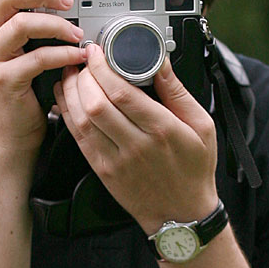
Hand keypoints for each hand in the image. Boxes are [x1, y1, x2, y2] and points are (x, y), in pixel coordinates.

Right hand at [0, 0, 89, 152]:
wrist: (14, 133)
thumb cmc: (29, 88)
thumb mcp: (40, 44)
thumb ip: (55, 11)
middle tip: (70, 1)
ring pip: (20, 23)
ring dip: (56, 24)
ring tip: (78, 34)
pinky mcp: (4, 80)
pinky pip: (36, 58)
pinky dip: (62, 54)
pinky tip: (78, 57)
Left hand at [53, 43, 218, 232]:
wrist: (181, 215)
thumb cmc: (194, 170)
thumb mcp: (202, 125)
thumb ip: (178, 91)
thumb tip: (160, 61)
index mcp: (162, 130)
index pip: (122, 93)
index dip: (103, 68)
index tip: (97, 52)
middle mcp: (136, 145)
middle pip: (96, 103)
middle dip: (83, 75)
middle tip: (82, 60)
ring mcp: (116, 159)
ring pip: (81, 119)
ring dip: (70, 92)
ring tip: (71, 74)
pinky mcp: (102, 169)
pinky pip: (78, 137)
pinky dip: (67, 114)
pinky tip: (67, 98)